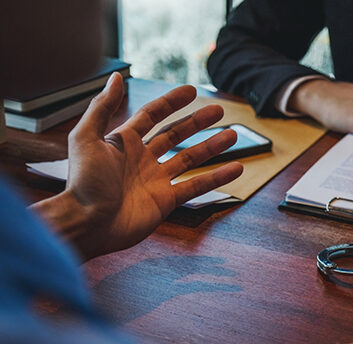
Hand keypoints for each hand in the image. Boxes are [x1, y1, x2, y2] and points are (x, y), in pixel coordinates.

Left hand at [31, 73, 242, 259]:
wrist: (87, 224)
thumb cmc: (83, 183)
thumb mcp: (86, 138)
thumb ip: (102, 107)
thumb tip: (116, 77)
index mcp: (124, 141)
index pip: (153, 115)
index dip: (171, 102)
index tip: (191, 91)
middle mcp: (142, 159)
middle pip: (176, 135)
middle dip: (197, 122)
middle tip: (218, 111)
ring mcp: (156, 180)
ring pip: (190, 159)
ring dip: (211, 147)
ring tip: (232, 135)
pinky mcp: (166, 201)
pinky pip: (196, 186)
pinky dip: (217, 178)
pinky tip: (235, 168)